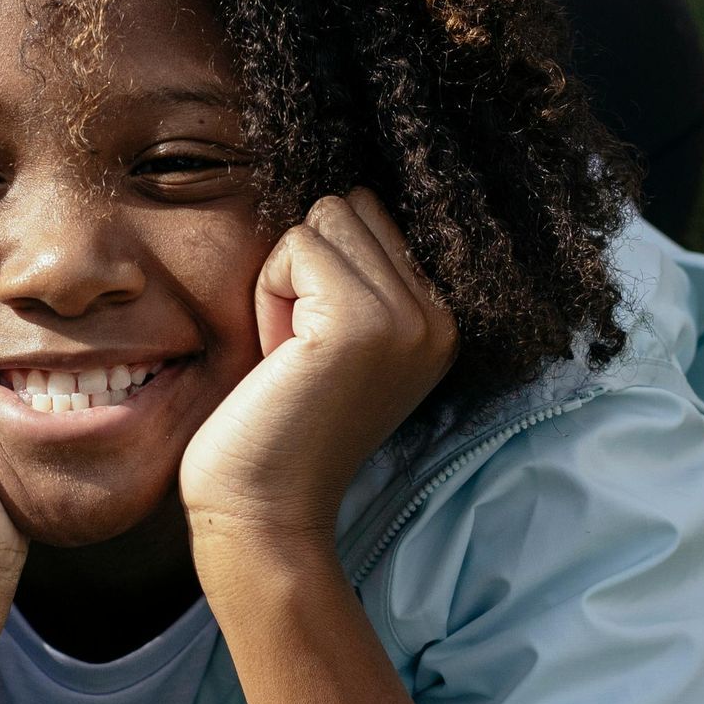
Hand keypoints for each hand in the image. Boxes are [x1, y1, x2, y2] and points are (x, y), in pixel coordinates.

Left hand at [179, 191, 456, 561]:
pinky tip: (279, 358)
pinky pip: (296, 245)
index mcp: (440, 321)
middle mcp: (440, 318)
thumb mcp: (335, 340)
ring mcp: (408, 319)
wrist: (262, 511)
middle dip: (304, 264)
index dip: (321, 267)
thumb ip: (356, 277)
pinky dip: (268, 294)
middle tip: (298, 349)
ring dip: (285, 278)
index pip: (375, 215)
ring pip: (325, 216)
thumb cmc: (276, 424)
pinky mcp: (362, 322)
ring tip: (291, 353)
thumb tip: (340, 192)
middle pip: (351, 205)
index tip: (315, 345)